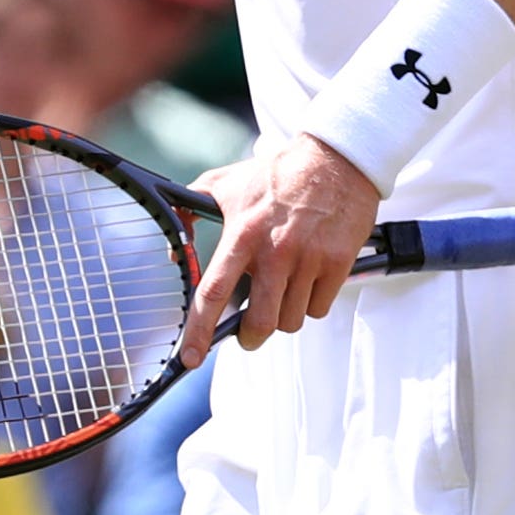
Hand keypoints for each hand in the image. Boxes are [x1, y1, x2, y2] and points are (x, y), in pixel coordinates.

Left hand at [181, 135, 378, 363]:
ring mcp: (309, 260)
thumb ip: (191, 210)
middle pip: (259, 323)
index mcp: (243, 234)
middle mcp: (276, 251)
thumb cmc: (278, 173)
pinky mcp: (338, 263)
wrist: (336, 158)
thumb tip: (175, 253)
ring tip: (283, 291)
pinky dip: (311, 303)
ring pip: (291, 320)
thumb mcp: (225, 183)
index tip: (191, 357)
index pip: (213, 293)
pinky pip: (319, 309)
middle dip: (250, 337)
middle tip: (249, 332)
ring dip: (283, 315)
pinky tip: (308, 280)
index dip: (199, 332)